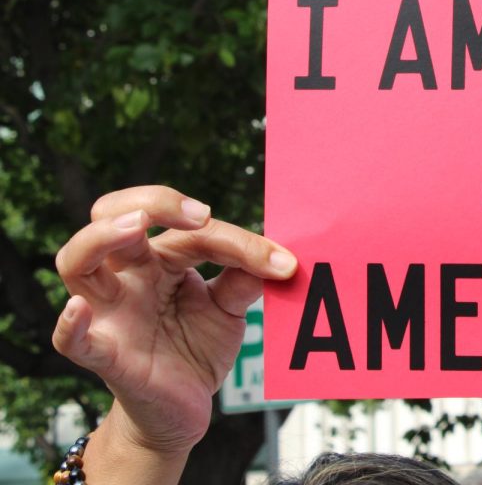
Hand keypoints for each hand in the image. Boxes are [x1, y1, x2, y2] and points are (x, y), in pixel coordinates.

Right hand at [52, 186, 297, 456]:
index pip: (190, 231)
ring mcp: (110, 312)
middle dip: (152, 201)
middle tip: (200, 214)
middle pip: (112, 216)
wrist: (182, 410)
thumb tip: (276, 258)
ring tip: (137, 226)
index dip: (237, 241)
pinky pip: (72, 340)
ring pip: (77, 261)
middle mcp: (127, 277)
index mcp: (158, 260)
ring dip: (103, 236)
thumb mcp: (227, 309)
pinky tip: (79, 309)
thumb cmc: (197, 348)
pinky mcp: (105, 355)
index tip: (281, 262)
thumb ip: (243, 280)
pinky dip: (70, 323)